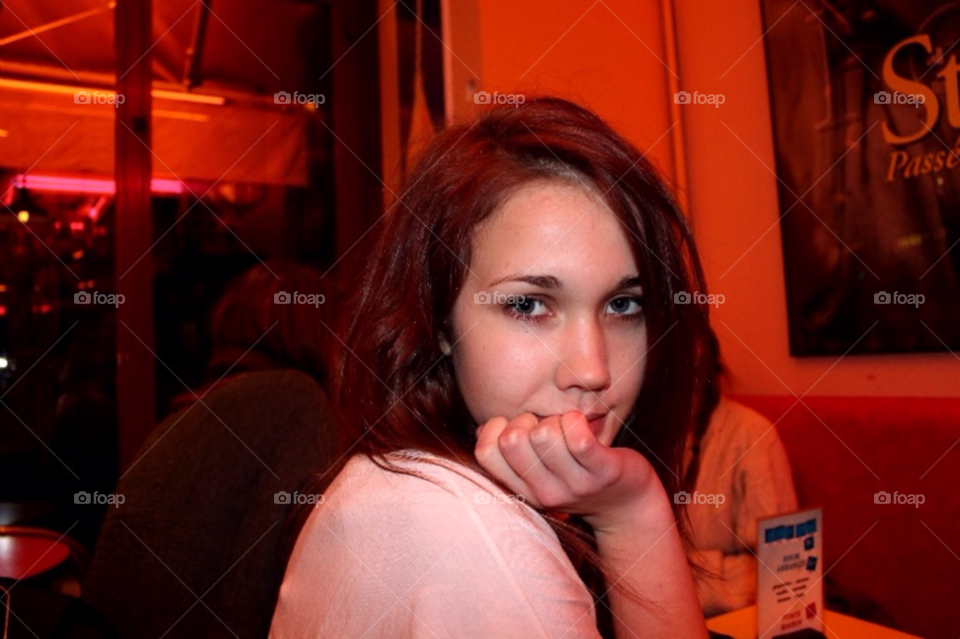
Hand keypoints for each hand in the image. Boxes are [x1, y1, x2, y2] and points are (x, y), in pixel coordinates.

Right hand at [474, 410, 664, 533]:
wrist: (629, 505)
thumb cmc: (579, 474)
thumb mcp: (541, 471)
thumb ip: (512, 453)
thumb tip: (483, 427)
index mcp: (524, 489)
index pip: (486, 452)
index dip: (496, 427)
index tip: (519, 426)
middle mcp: (544, 492)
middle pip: (512, 440)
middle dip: (527, 418)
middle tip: (547, 426)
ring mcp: (575, 485)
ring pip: (544, 434)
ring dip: (556, 419)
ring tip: (568, 428)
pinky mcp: (603, 472)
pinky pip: (578, 438)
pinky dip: (577, 420)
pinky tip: (583, 424)